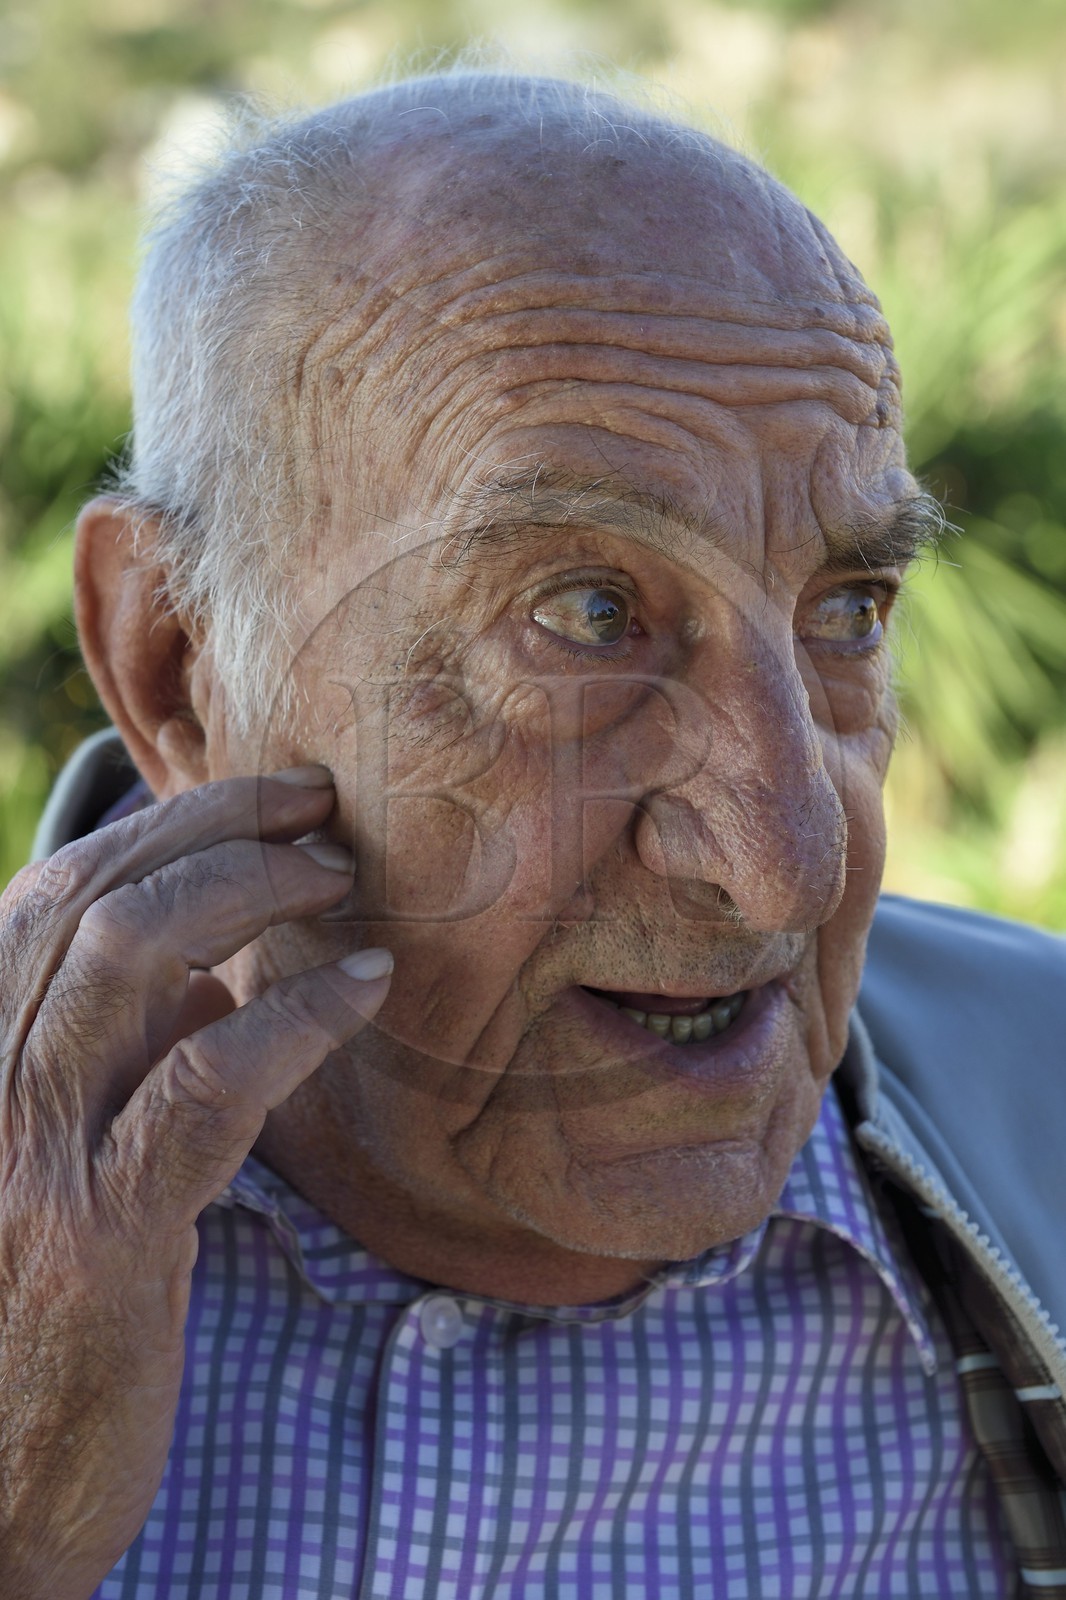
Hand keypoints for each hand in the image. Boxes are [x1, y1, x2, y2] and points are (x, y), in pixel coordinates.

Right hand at [0, 768, 390, 1599]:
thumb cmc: (43, 1316)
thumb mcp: (63, 1161)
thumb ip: (120, 1060)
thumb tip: (218, 972)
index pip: (50, 893)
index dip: (161, 823)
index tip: (266, 796)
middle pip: (93, 898)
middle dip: (215, 826)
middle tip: (322, 805)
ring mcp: (28, 1156)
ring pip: (132, 956)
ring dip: (253, 892)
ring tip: (342, 876)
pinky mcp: (99, 1236)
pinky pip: (204, 1083)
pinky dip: (294, 1015)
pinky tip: (364, 985)